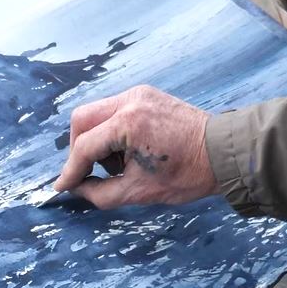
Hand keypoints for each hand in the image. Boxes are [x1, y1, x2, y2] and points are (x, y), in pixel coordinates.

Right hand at [54, 86, 217, 208]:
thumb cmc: (189, 173)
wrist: (224, 153)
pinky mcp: (147, 95)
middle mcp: (130, 101)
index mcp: (129, 123)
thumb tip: (78, 189)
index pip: (85, 147)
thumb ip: (101, 193)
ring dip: (97, 140)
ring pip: (97, 113)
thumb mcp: (140, 192)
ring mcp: (139, 94)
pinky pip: (115, 110)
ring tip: (119, 165)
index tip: (62, 187)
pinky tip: (128, 151)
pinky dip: (112, 131)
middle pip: (82, 120)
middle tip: (88, 173)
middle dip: (80, 149)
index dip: (71, 170)